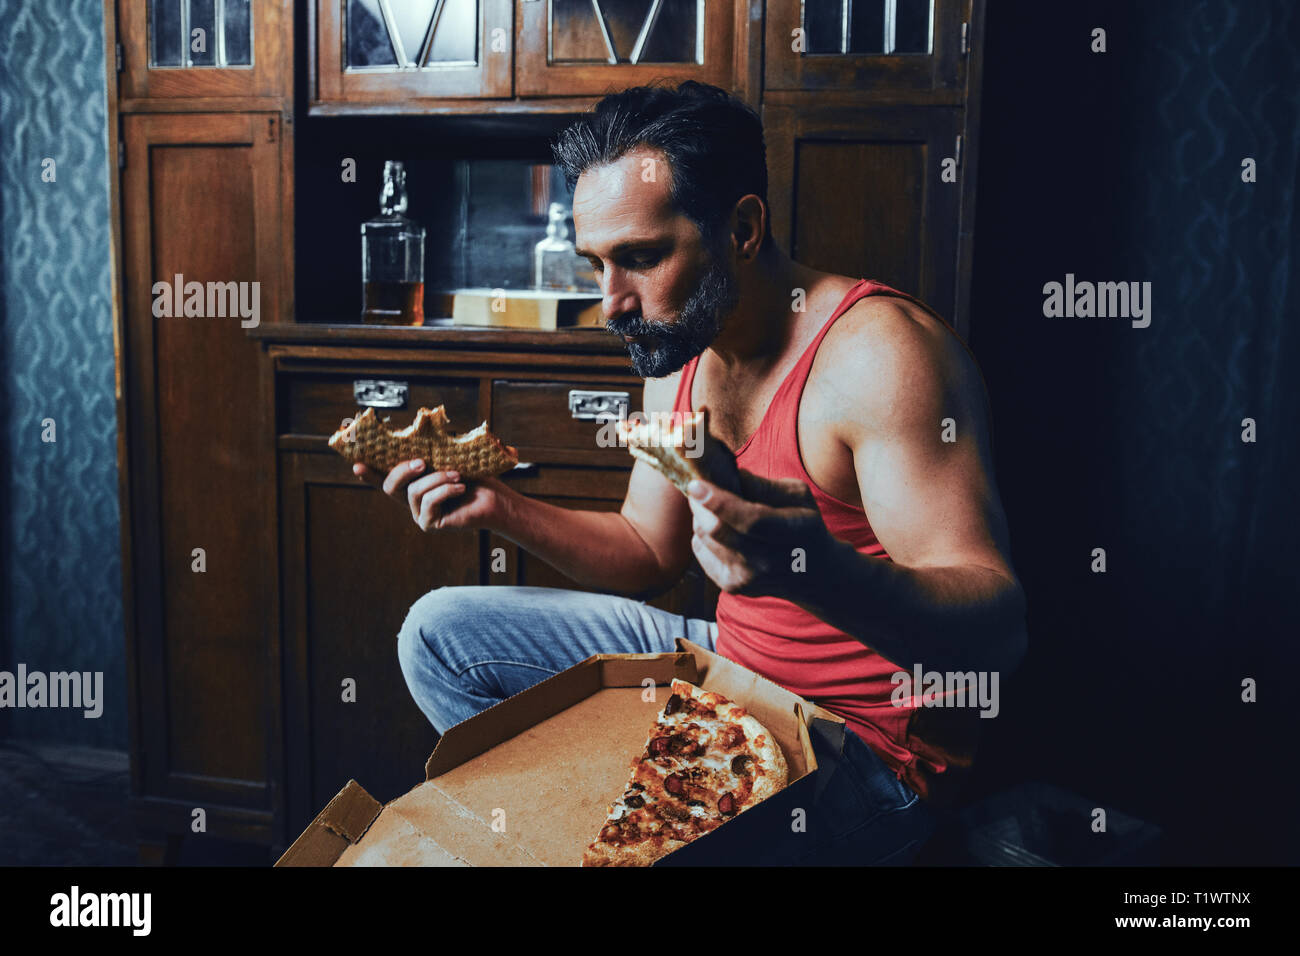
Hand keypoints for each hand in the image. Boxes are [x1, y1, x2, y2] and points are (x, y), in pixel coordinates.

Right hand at [352, 459, 509, 531]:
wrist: (497, 500)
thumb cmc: (476, 478)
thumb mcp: (450, 460)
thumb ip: (431, 452)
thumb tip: (419, 433)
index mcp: (413, 483)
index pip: (385, 478)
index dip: (369, 473)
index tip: (355, 463)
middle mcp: (411, 501)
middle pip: (390, 487)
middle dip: (402, 471)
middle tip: (421, 461)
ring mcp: (419, 515)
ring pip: (413, 493)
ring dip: (437, 478)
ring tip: (457, 475)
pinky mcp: (430, 524)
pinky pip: (429, 503)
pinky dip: (445, 491)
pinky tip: (461, 487)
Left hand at [686, 469, 833, 600]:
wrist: (812, 574)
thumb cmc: (802, 525)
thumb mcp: (798, 497)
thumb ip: (765, 486)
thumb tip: (732, 475)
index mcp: (788, 532)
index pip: (749, 519)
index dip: (718, 501)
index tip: (696, 484)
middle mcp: (766, 561)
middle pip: (717, 530)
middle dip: (699, 504)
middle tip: (698, 487)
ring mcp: (747, 577)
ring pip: (704, 538)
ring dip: (701, 517)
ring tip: (712, 506)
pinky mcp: (731, 585)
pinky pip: (701, 550)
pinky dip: (702, 533)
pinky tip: (719, 527)